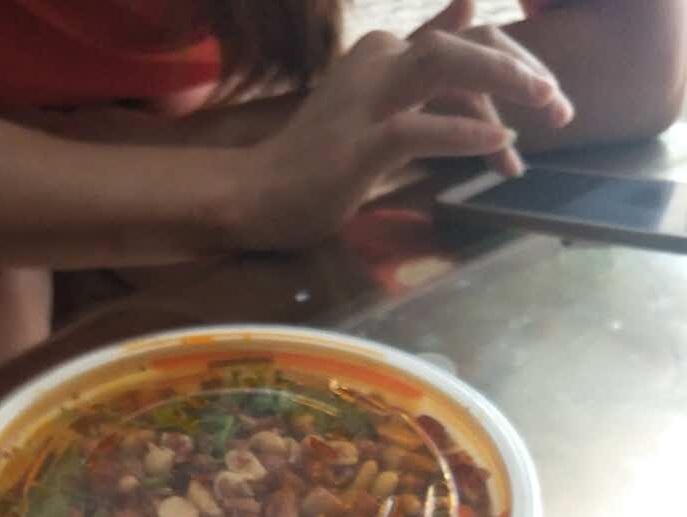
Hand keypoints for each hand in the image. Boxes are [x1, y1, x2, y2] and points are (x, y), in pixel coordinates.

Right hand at [240, 21, 573, 248]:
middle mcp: (378, 60)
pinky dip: (466, 133)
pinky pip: (421, 128)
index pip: (465, 37)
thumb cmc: (318, 162)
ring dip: (505, 83)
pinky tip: (500, 144)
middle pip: (466, 42)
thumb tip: (469, 5)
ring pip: (448, 66)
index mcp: (385, 49)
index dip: (513, 64)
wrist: (257, 196)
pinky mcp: (359, 144)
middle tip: (561, 110)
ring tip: (545, 108)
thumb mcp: (379, 100)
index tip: (544, 102)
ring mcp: (367, 100)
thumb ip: (423, 61)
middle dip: (522, 72)